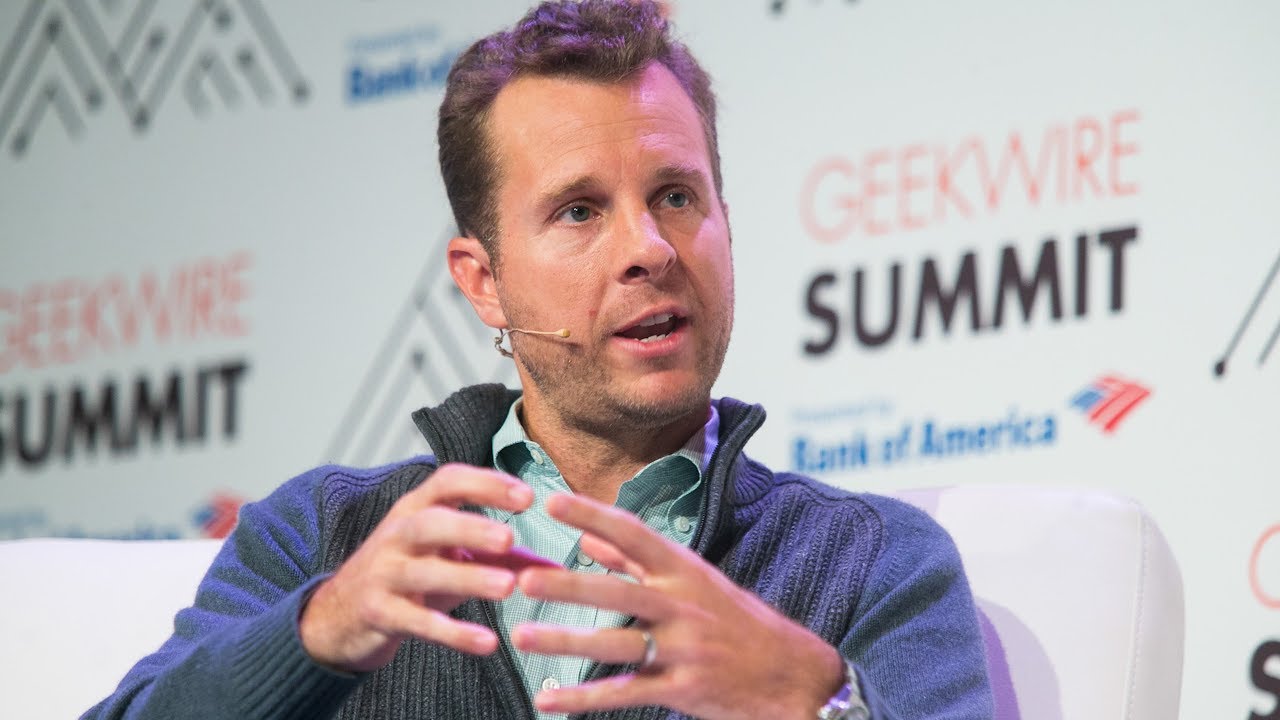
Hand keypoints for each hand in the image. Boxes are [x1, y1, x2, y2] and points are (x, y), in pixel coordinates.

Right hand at [299, 463, 539, 672]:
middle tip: (509, 538)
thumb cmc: (406, 573)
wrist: (339, 613)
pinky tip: (486, 642)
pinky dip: (453, 633)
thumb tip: (555, 569)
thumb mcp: (449, 555)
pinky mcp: (380, 613)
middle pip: (431, 523)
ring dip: (467, 579)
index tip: (527, 496)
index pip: (448, 481)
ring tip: (506, 587)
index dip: (486, 484)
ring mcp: (384, 574)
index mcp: (416, 509)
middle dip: (470, 527)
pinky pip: (417, 623)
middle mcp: (398, 535)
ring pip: (425, 573)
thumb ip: (502, 557)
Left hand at [511, 493, 845, 718]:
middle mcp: (683, 605)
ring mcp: (684, 649)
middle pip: (618, 591)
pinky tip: (548, 699)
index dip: (593, 516)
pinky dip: (583, 697)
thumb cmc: (737, 622)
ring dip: (565, 641)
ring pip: (615, 644)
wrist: (792, 675)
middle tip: (523, 579)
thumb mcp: (696, 581)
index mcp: (685, 571)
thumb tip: (590, 539)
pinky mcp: (683, 690)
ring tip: (521, 636)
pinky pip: (625, 693)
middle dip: (569, 585)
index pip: (634, 534)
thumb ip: (639, 562)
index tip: (552, 502)